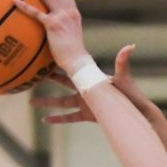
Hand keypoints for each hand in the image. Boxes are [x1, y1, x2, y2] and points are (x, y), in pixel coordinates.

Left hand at [14, 0, 88, 72]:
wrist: (77, 60)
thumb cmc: (74, 54)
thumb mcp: (72, 36)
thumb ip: (65, 29)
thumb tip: (57, 32)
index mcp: (74, 13)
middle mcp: (69, 11)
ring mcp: (61, 17)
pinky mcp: (52, 25)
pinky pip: (35, 12)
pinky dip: (24, 5)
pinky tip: (14, 1)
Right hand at [32, 45, 146, 124]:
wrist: (135, 112)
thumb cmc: (130, 94)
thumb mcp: (124, 77)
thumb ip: (123, 62)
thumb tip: (130, 46)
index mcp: (91, 77)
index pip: (72, 68)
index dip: (59, 61)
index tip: (46, 53)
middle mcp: (86, 88)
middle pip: (63, 82)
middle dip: (48, 77)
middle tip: (33, 72)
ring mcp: (85, 103)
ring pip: (61, 102)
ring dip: (47, 102)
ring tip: (31, 102)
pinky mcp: (87, 115)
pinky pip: (69, 118)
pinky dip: (57, 119)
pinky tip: (45, 120)